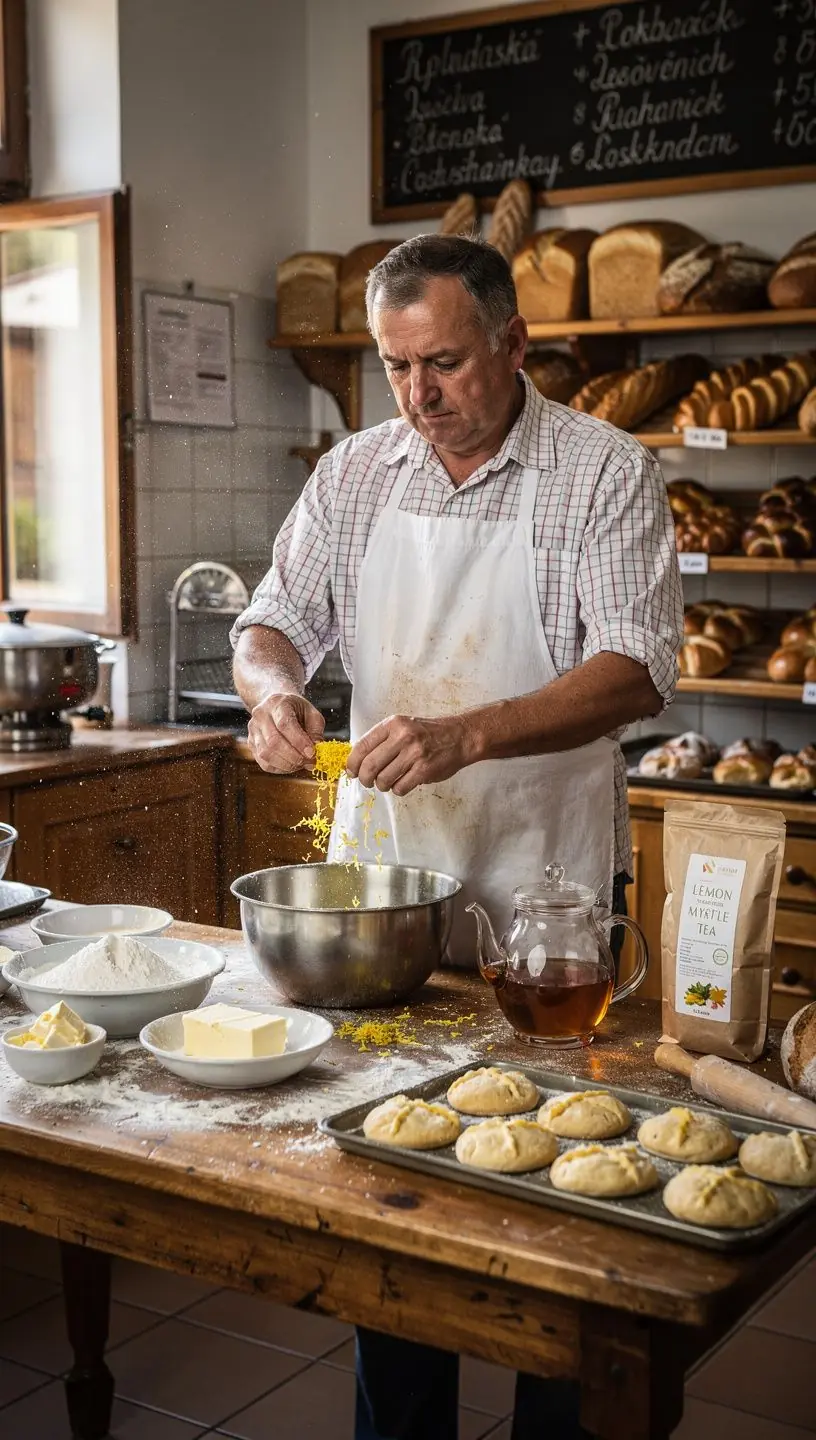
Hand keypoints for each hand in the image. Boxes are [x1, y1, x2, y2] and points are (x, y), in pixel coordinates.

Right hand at [248, 693, 323, 773]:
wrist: (276, 704)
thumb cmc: (296, 710)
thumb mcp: (311, 714)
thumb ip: (315, 731)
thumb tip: (315, 750)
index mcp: (277, 703)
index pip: (284, 724)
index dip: (299, 741)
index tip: (312, 753)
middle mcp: (261, 715)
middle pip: (274, 741)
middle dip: (294, 756)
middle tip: (309, 763)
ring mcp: (253, 730)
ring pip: (266, 754)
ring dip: (287, 764)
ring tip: (301, 764)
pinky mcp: (251, 743)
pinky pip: (263, 762)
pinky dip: (279, 768)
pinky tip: (291, 765)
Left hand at [347, 713, 476, 796]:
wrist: (459, 737)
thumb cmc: (428, 734)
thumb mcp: (403, 727)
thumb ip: (382, 740)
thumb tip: (357, 761)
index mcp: (393, 724)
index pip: (362, 746)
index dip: (352, 763)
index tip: (351, 772)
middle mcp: (402, 737)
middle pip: (369, 765)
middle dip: (364, 779)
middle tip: (367, 782)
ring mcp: (414, 753)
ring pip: (383, 779)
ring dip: (382, 785)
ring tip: (388, 782)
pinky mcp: (424, 770)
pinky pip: (400, 788)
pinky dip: (398, 790)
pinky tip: (403, 783)